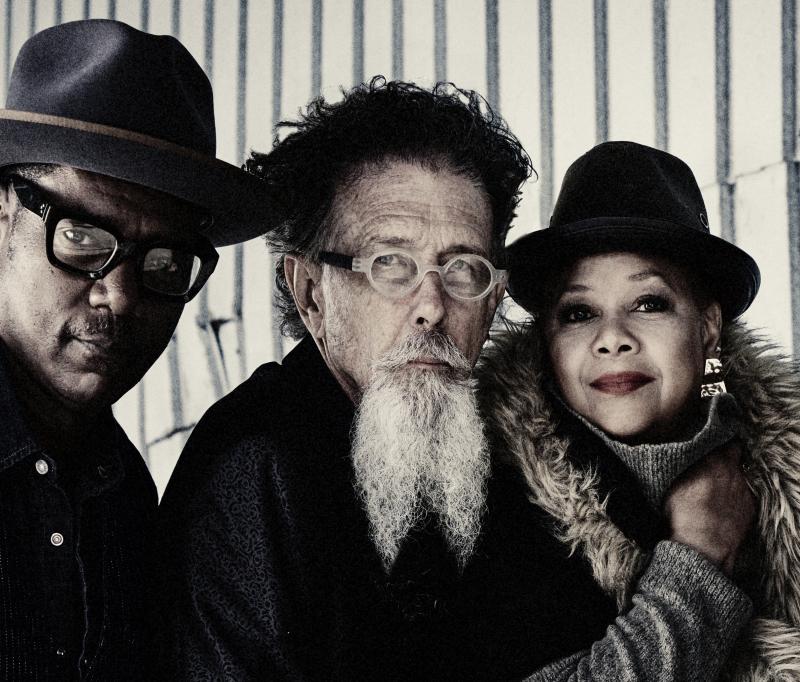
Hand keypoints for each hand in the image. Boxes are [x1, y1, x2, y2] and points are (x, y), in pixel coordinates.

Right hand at [664, 440, 754, 575]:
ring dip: (729, 477)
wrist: (702, 545)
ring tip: (714, 487)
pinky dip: (734, 496)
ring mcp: (743, 489)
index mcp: (711, 460)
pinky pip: (743, 494)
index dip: (714, 440)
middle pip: (734, 452)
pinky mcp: (750, 506)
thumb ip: (682, 464)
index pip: (721, 439)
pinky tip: (722, 505)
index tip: (708, 442)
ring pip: (738, 474)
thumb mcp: (672, 483)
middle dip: (725, 454)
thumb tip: (681, 454)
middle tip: (713, 461)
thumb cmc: (682, 514)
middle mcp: (731, 471)